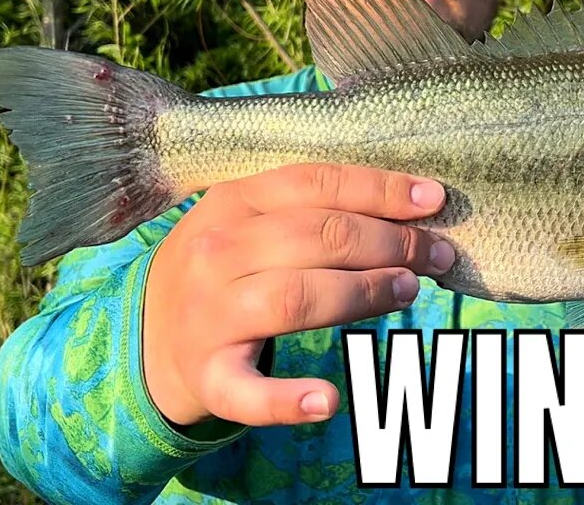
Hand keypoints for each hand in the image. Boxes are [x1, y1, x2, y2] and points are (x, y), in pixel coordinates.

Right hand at [142, 163, 455, 428]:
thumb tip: (410, 202)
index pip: (315, 183)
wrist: (147, 341)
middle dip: (389, 244)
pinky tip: (329, 400)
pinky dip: (288, 400)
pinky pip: (249, 391)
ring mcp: (208, 316)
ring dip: (362, 293)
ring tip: (408, 292)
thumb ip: (314, 208)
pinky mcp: (208, 377)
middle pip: (317, 238)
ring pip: (296, 298)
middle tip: (436, 256)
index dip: (381, 190)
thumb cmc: (224, 270)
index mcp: (231, 203)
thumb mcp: (250, 221)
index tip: (434, 200)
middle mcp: (216, 253)